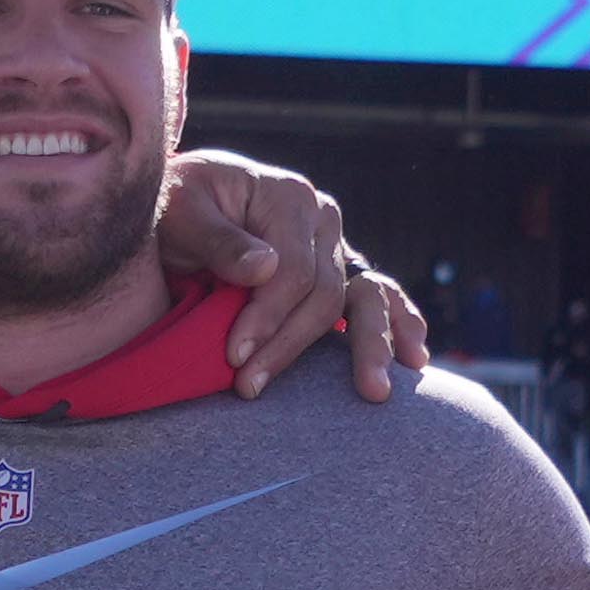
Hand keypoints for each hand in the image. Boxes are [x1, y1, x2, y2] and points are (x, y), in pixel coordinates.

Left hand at [158, 151, 423, 400]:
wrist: (183, 205)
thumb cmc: (176, 208)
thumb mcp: (182, 213)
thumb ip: (219, 240)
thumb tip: (264, 268)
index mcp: (291, 198)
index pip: (293, 270)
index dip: (266, 316)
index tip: (234, 356)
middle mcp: (323, 220)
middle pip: (326, 293)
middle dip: (290, 345)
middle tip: (251, 388)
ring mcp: (335, 247)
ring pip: (361, 301)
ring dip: (370, 346)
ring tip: (374, 391)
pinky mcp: (336, 273)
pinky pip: (376, 300)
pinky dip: (398, 325)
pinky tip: (414, 358)